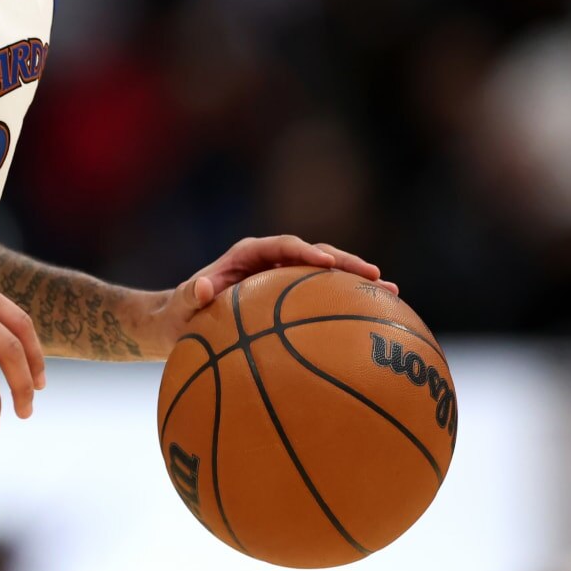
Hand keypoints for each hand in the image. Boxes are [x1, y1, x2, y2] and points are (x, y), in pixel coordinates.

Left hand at [141, 236, 396, 355]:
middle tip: (376, 276)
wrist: (181, 323)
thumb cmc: (179, 314)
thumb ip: (188, 297)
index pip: (281, 246)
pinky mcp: (291, 300)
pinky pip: (323, 300)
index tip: (326, 262)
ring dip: (356, 284)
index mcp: (247, 256)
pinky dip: (347, 307)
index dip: (305, 251)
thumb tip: (201, 289)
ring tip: (392, 295)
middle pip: (314, 256)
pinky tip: (377, 324)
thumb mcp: (179, 307)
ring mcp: (284, 280)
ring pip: (326, 277)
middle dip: (346, 263)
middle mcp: (270, 262)